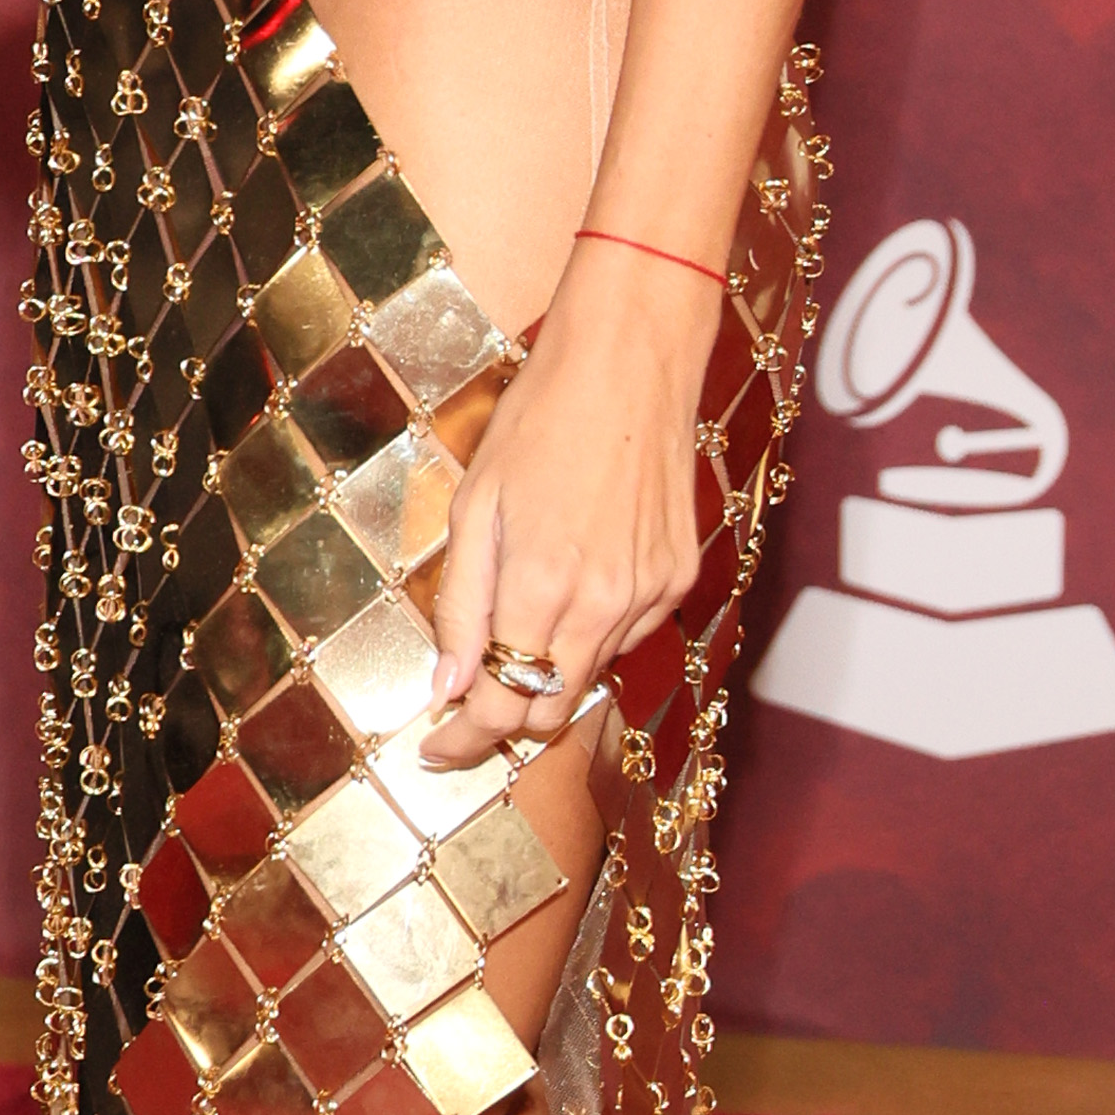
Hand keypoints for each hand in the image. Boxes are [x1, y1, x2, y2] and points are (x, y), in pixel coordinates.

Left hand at [422, 256, 716, 767]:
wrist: (630, 362)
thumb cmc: (541, 420)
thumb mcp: (474, 506)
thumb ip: (461, 604)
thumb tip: (447, 686)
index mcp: (543, 586)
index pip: (499, 708)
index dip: (463, 743)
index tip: (435, 751)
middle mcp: (605, 604)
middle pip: (549, 711)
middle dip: (503, 721)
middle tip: (463, 709)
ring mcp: (650, 594)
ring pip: (589, 676)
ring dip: (546, 672)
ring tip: (516, 623)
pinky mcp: (679, 579)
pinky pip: (627, 637)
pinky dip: (589, 634)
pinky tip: (570, 586)